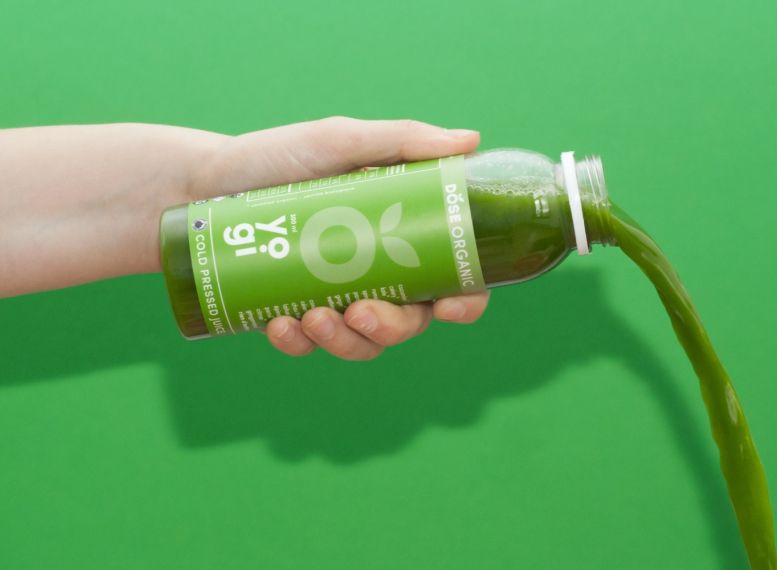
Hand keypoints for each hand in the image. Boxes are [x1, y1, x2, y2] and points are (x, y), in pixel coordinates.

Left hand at [189, 117, 489, 359]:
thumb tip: (472, 141)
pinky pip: (309, 345)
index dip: (464, 301)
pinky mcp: (295, 314)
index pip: (454, 279)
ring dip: (346, 342)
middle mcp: (378, 273)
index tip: (448, 305)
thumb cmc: (277, 156)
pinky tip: (279, 326)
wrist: (200, 181)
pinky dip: (298, 342)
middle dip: (392, 328)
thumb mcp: (340, 140)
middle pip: (411, 322)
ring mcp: (337, 298)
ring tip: (312, 318)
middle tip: (362, 313)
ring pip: (363, 343)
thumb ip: (403, 140)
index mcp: (404, 236)